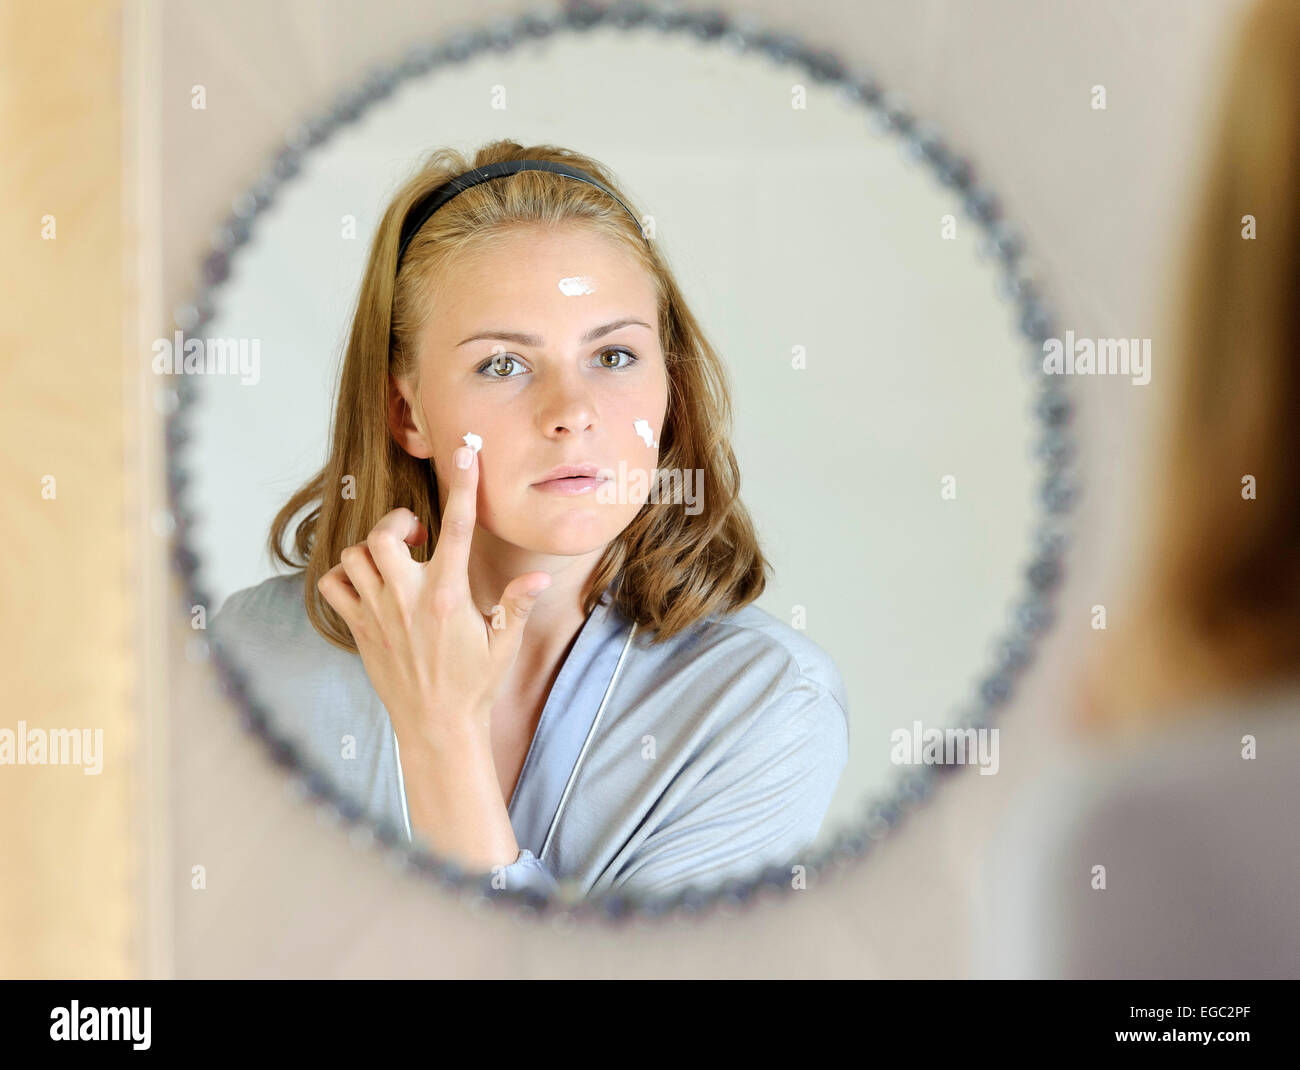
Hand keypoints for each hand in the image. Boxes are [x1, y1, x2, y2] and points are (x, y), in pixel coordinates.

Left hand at [316, 444, 551, 748]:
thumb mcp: (504, 644)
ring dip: (373, 550)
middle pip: (384, 534)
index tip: (466, 453)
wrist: (436, 727)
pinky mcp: (358, 630)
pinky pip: (333, 586)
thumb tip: (536, 576)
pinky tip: (367, 584)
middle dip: (399, 522)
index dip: (463, 485)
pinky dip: (344, 576)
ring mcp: (377, 614)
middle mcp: (408, 599)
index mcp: (447, 596)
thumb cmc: (474, 684)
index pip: (456, 527)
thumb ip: (516, 604)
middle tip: (417, 533)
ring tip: (395, 561)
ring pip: (355, 556)